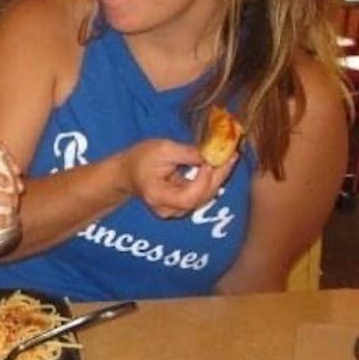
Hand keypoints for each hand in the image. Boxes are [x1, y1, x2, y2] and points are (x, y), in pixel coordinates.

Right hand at [120, 139, 238, 218]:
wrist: (128, 171)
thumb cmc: (140, 158)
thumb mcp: (162, 149)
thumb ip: (187, 153)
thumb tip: (212, 153)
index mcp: (158, 196)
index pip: (189, 196)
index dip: (204, 180)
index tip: (213, 159)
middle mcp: (168, 209)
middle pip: (200, 198)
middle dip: (218, 176)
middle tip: (231, 156)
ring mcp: (175, 210)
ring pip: (204, 198)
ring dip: (218, 178)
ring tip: (228, 158)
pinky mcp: (182, 206)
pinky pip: (201, 195)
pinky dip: (211, 180)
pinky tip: (219, 166)